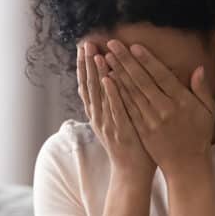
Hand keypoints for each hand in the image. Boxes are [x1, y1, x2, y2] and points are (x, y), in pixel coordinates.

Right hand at [76, 40, 156, 183]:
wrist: (132, 173)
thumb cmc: (128, 146)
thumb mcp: (112, 122)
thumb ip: (104, 103)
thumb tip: (94, 84)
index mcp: (98, 114)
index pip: (87, 85)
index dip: (84, 66)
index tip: (83, 46)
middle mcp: (99, 117)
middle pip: (90, 86)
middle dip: (87, 64)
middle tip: (86, 43)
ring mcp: (108, 124)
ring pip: (100, 95)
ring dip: (96, 74)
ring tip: (95, 54)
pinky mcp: (120, 130)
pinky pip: (114, 109)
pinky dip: (110, 94)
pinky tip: (108, 78)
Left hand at [102, 39, 214, 176]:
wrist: (187, 165)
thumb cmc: (199, 135)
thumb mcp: (208, 111)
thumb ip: (202, 89)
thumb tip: (198, 69)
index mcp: (181, 101)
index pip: (161, 76)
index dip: (147, 60)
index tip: (134, 46)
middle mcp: (164, 109)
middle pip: (141, 81)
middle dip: (125, 61)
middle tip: (112, 45)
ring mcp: (151, 120)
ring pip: (131, 93)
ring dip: (117, 74)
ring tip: (105, 58)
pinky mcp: (141, 130)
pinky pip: (127, 109)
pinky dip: (117, 94)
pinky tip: (108, 83)